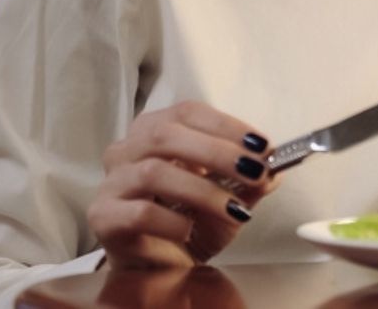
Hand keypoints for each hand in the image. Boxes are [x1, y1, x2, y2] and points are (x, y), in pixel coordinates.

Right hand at [87, 101, 279, 269]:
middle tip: (254, 172)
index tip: (261, 146)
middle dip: (218, 152)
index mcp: (155, 130)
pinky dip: (173, 221)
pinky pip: (139, 212)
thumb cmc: (190, 220)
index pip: (189, 112)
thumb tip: (274, 169)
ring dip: (203, 190)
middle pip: (166, 135)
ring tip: (234, 210)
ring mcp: (111, 182)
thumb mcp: (229, 197)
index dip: (227, 126)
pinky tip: (189, 231)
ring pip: (153, 171)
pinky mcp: (103, 216)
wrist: (160, 265)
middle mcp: (127, 149)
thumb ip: (249, 180)